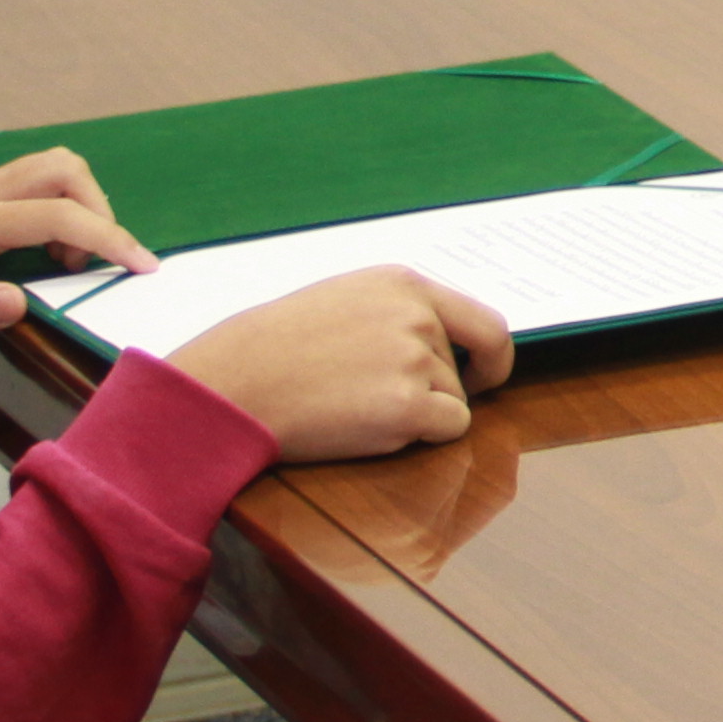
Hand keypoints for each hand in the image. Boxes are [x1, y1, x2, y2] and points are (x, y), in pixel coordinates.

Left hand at [0, 149, 154, 350]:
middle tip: (94, 262)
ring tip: (70, 258)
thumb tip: (17, 302)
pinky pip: (39, 180)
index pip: (54, 215)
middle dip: (99, 210)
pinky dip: (64, 206)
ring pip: (53, 166)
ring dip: (82, 204)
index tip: (141, 265)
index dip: (105, 237)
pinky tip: (50, 249)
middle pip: (61, 168)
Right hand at [168, 269, 515, 462]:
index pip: (487, 321)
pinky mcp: (408, 405)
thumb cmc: (276, 349)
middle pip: (464, 368)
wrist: (232, 383)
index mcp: (403, 283)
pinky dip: (420, 438)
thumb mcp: (344, 301)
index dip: (490, 357)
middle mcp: (417, 315)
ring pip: (454, 402)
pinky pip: (449, 430)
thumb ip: (399, 313)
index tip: (479, 376)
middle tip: (377, 397)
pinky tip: (367, 425)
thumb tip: (450, 341)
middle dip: (434, 390)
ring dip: (416, 414)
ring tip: (352, 403)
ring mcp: (415, 359)